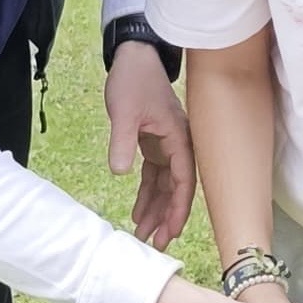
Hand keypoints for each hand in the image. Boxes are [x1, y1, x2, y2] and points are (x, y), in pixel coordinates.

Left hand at [107, 42, 195, 249]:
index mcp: (178, 138)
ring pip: (166, 186)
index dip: (178, 209)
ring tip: (143, 236)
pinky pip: (154, 176)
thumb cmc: (134, 80)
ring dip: (157, 210)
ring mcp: (167, 146)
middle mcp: (178, 145)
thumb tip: (119, 173)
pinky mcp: (154, 145)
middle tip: (155, 244)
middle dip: (167, 217)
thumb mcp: (124, 111)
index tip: (170, 232)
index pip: (183, 181)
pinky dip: (147, 195)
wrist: (134, 58)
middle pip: (177, 189)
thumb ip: (122, 142)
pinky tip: (137, 214)